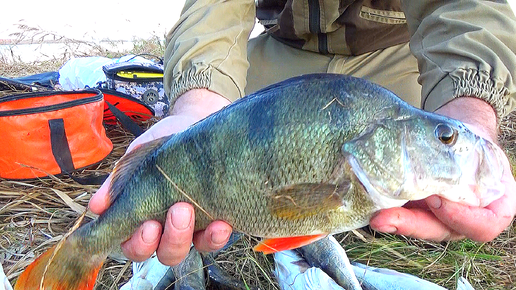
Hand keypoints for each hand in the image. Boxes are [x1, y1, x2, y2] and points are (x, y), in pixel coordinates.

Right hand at [89, 89, 233, 264]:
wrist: (195, 123)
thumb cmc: (162, 144)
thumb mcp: (137, 157)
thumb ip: (119, 181)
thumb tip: (96, 207)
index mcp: (143, 219)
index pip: (135, 246)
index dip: (139, 243)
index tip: (147, 224)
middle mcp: (168, 229)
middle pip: (164, 254)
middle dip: (169, 239)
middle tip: (176, 210)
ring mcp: (194, 227)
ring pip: (190, 250)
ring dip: (188, 236)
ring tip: (189, 208)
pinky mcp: (217, 220)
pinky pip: (216, 239)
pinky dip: (217, 236)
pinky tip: (220, 223)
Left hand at [370, 97, 515, 241]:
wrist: (452, 136)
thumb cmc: (470, 140)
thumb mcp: (477, 145)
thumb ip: (463, 157)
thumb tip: (434, 153)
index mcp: (495, 206)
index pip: (485, 225)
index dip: (462, 219)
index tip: (437, 200)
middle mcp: (466, 218)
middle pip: (443, 230)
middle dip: (413, 225)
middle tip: (386, 217)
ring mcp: (439, 217)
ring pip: (419, 226)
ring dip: (396, 221)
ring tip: (375, 216)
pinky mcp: (417, 211)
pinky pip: (405, 216)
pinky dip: (389, 212)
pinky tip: (372, 208)